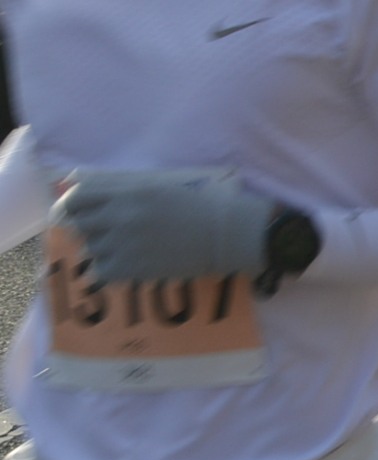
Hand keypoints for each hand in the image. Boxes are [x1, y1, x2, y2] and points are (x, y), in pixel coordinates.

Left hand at [56, 169, 277, 282]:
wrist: (223, 234)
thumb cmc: (195, 205)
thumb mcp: (157, 187)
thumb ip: (121, 189)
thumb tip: (85, 190)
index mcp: (127, 193)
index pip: (76, 198)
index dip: (72, 206)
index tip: (78, 213)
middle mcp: (119, 217)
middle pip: (80, 225)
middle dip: (91, 228)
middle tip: (111, 232)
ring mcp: (122, 245)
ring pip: (91, 249)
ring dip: (104, 249)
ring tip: (129, 248)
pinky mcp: (129, 269)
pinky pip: (100, 272)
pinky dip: (110, 270)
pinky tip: (130, 264)